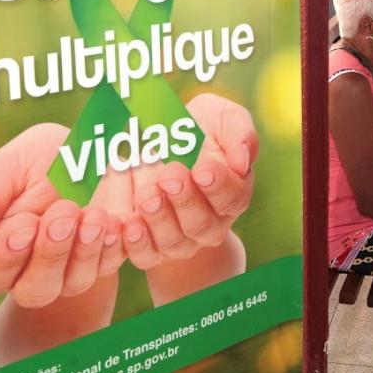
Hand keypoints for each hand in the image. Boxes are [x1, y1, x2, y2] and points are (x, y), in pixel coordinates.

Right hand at [0, 124, 124, 307]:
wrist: (92, 149)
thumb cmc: (37, 160)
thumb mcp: (6, 167)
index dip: (5, 255)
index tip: (25, 225)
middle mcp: (32, 269)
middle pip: (34, 289)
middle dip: (50, 254)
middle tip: (63, 214)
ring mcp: (71, 269)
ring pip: (74, 282)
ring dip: (84, 251)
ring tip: (92, 215)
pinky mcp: (106, 258)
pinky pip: (110, 265)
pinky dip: (112, 247)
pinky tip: (113, 223)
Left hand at [120, 93, 257, 268]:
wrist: (155, 146)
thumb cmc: (195, 129)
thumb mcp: (220, 117)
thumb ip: (238, 130)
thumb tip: (243, 160)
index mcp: (232, 193)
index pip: (232, 197)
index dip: (218, 185)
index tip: (202, 169)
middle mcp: (210, 223)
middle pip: (202, 224)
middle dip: (185, 200)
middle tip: (169, 177)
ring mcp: (181, 239)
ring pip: (174, 241)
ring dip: (159, 219)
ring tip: (146, 196)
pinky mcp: (151, 249)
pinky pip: (146, 256)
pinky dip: (137, 243)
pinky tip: (129, 224)